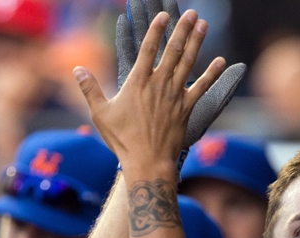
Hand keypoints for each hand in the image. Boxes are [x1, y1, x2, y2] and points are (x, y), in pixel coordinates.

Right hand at [74, 10, 225, 173]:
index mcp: (138, 82)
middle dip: (182, 29)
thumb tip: (77, 70)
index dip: (156, 30)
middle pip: (173, 50)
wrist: (147, 161)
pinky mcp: (186, 108)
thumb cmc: (123, 140)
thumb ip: (90, 89)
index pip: (148, 49)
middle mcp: (158, 84)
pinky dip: (212, 74)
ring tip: (203, 24)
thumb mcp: (100, 114)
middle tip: (191, 12)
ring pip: (188, 63)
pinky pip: (202, 87)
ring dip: (197, 42)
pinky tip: (222, 61)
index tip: (163, 15)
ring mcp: (174, 95)